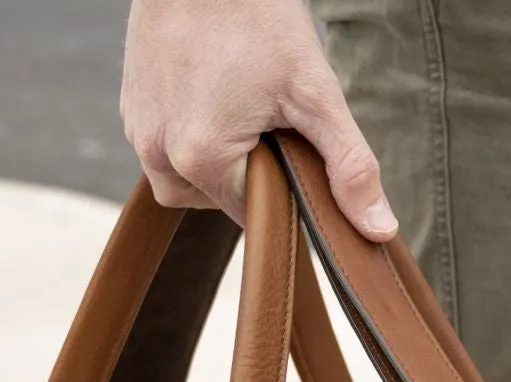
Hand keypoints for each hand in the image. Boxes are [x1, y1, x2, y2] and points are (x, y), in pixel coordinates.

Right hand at [121, 0, 396, 239]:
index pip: (255, 216)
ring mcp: (140, 132)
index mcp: (200, 160)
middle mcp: (159, 155)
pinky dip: (195, 136)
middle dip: (253, 173)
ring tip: (242, 108)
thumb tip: (378, 230)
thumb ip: (349, 166)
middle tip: (270, 120)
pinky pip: (168, 150)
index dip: (284, 189)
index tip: (294, 147)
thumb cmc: (256, 14)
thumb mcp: (315, 92)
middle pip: (223, 202)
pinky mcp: (132, 110)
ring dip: (222, 161)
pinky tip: (216, 98)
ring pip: (192, 182)